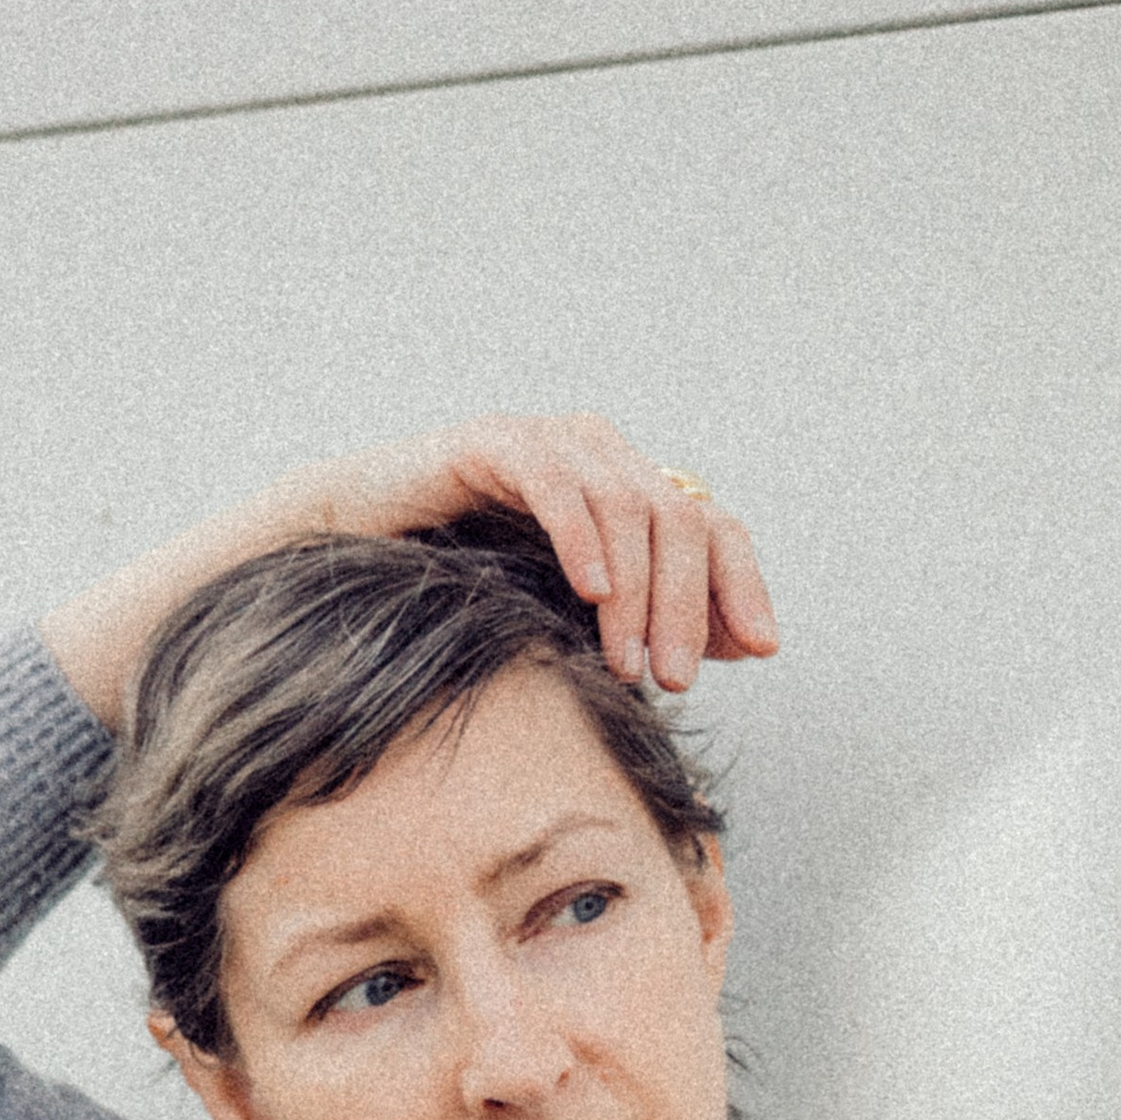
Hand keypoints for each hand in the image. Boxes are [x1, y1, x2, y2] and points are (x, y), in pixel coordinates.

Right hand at [304, 413, 779, 692]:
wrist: (359, 551)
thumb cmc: (470, 591)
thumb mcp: (578, 619)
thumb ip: (655, 624)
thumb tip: (749, 645)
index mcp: (632, 491)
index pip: (714, 527)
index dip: (743, 585)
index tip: (761, 651)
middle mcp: (602, 454)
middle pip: (680, 521)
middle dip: (686, 608)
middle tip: (673, 680)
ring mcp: (552, 440)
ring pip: (627, 506)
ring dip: (637, 594)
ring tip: (627, 663)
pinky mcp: (495, 439)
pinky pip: (555, 480)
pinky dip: (581, 536)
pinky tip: (590, 591)